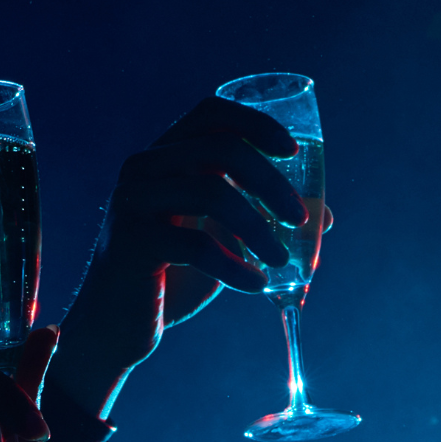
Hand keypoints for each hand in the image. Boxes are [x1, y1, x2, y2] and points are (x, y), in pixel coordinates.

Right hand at [47, 97, 318, 417]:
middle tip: (300, 218)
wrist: (115, 328)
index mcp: (164, 156)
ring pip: (211, 192)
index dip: (255, 123)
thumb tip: (325, 217)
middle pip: (220, 148)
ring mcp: (132, 202)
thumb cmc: (172, 280)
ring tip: (282, 260)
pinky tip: (257, 285)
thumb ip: (261, 222)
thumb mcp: (223, 242)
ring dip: (258, 228)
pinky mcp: (131, 243)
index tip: (292, 151)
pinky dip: (235, 266)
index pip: (211, 113)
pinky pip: (196, 245)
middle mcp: (143, 168)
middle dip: (270, 181)